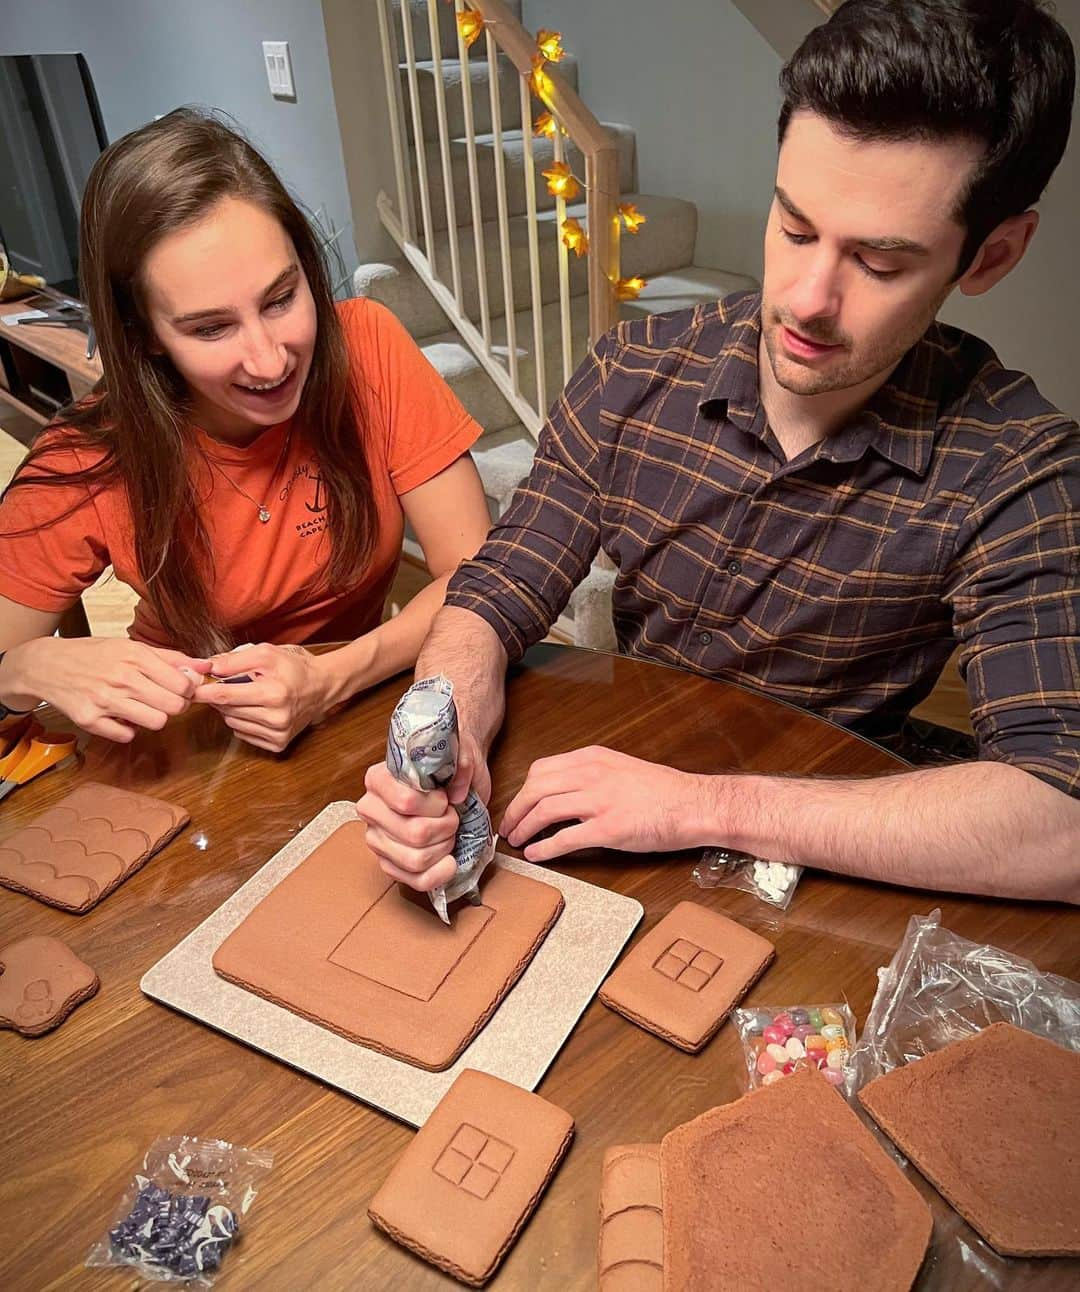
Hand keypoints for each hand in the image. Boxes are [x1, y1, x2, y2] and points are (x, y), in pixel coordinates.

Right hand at [6, 637, 209, 741]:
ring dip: (154, 718)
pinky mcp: (89, 719)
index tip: (180, 688)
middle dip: (175, 705)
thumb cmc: (95, 655)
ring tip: (142, 708)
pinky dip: (128, 730)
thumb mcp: (131, 647)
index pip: (183, 684)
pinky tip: (120, 716)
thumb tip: (206, 666)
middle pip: (174, 706)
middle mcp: (121, 678)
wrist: (46, 665)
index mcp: (135, 656)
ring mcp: (104, 700)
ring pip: (156, 722)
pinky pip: (127, 736)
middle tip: (163, 700)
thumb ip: (172, 658)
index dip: (187, 690)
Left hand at [193, 643, 330, 752]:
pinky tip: (256, 710)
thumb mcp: (266, 654)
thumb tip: (205, 667)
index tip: (189, 688)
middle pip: (227, 710)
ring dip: (232, 709)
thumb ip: (233, 660)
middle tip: (224, 684)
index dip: (204, 691)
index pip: (226, 695)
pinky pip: (243, 734)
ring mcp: (278, 734)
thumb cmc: (293, 668)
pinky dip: (243, 722)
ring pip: (233, 723)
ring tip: (248, 695)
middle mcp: (277, 718)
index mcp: (274, 693)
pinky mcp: (278, 744)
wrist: (322, 688)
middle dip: (220, 696)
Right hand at [356, 730, 491, 890]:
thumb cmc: (448, 766)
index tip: (444, 796)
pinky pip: (415, 881)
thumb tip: (457, 792)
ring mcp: (377, 839)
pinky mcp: (390, 863)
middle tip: (451, 815)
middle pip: (414, 834)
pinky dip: (439, 874)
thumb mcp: (458, 752)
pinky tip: (449, 861)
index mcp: (378, 779)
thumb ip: (461, 762)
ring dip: (444, 848)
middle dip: (446, 827)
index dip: (435, 804)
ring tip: (449, 833)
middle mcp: (370, 810)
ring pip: (416, 860)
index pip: (406, 802)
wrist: (452, 779)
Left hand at [500, 745, 710, 861]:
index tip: (518, 804)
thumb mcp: (622, 768)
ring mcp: (599, 801)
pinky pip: (564, 838)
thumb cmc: (664, 791)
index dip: (523, 790)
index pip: (541, 769)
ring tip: (516, 841)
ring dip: (523, 829)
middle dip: (515, 810)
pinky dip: (544, 849)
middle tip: (508, 826)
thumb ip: (592, 775)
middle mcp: (592, 775)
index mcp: (593, 759)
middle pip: (535, 789)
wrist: (694, 805)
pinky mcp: (608, 829)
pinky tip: (536, 855)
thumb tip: (565, 791)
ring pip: (543, 811)